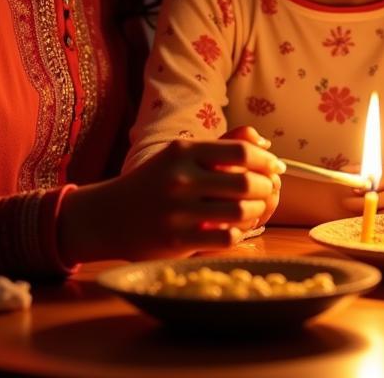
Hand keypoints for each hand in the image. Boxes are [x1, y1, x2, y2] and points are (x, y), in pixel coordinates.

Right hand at [58, 138, 284, 263]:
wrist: (107, 215)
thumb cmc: (153, 182)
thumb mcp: (181, 156)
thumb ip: (221, 145)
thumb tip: (263, 143)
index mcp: (184, 151)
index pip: (240, 150)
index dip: (266, 160)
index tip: (276, 166)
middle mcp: (181, 178)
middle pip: (245, 182)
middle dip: (266, 187)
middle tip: (270, 190)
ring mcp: (178, 211)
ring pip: (239, 211)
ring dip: (257, 211)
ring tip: (258, 209)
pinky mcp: (177, 240)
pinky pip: (226, 238)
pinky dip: (240, 233)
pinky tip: (239, 228)